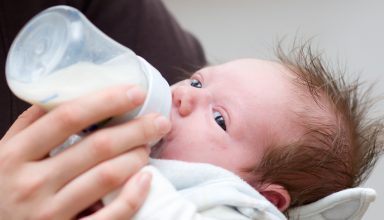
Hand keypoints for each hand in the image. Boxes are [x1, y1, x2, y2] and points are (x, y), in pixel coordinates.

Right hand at [0, 85, 170, 219]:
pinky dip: (134, 196)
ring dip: (136, 157)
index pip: (68, 117)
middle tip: (158, 121)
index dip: (106, 101)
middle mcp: (32, 183)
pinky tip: (146, 179)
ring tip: (148, 146)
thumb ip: (32, 124)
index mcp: (15, 155)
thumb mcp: (4, 153)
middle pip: (97, 147)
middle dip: (136, 130)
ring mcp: (49, 213)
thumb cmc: (3, 188)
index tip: (135, 92)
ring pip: (107, 177)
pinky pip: (111, 215)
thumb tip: (65, 92)